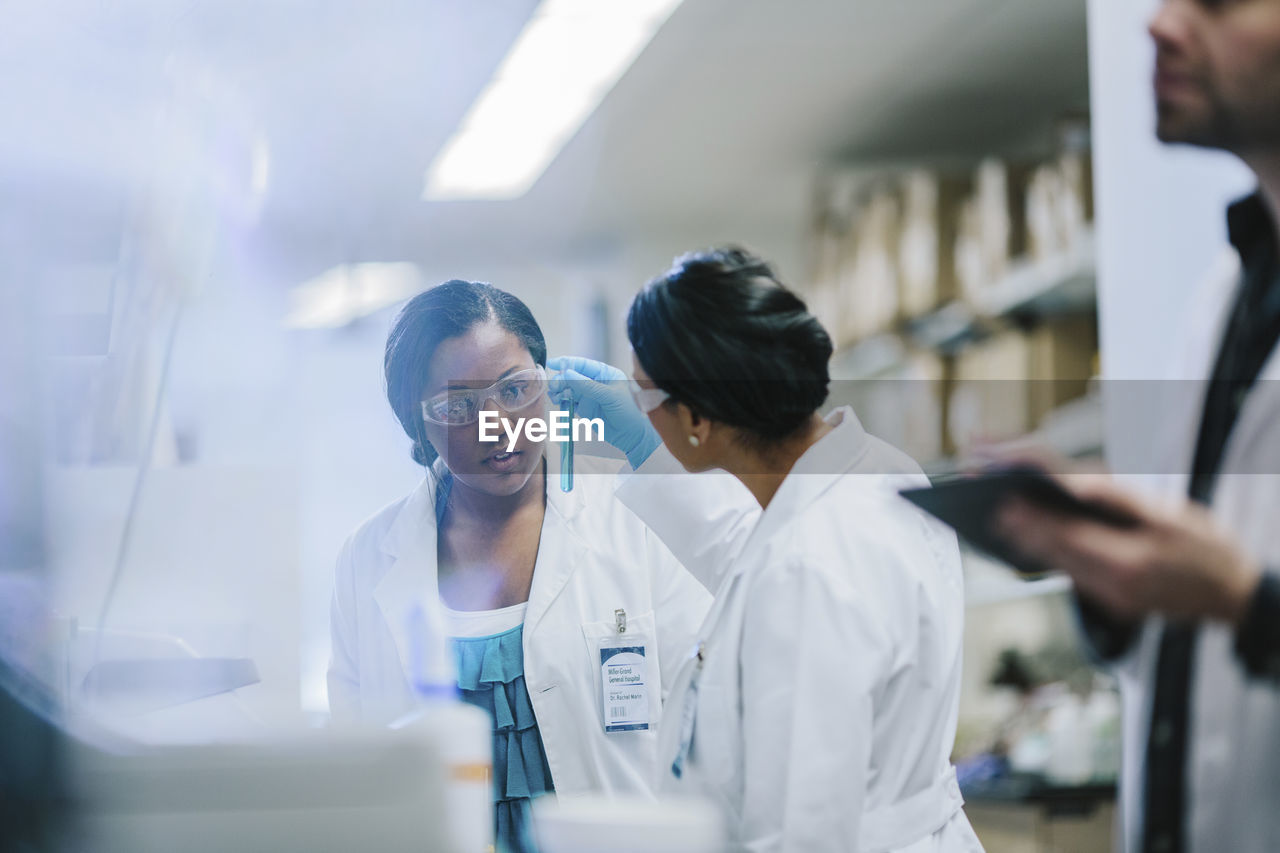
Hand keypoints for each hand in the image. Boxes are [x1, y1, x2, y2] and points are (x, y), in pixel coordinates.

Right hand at [547, 356, 660, 468]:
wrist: (632, 436)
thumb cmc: (629, 412)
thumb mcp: (610, 396)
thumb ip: (588, 386)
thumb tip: (567, 373)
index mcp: (606, 374)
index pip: (583, 364)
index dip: (567, 363)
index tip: (553, 363)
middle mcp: (596, 382)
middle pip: (573, 376)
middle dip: (561, 379)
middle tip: (554, 385)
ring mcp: (590, 395)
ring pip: (569, 388)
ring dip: (560, 389)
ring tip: (553, 394)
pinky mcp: (585, 408)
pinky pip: (569, 401)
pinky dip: (561, 400)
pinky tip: (556, 400)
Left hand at [994, 466, 1261, 624]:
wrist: (1236, 595)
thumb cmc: (1208, 548)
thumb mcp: (1167, 514)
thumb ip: (1116, 498)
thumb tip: (1072, 483)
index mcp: (1127, 562)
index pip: (1066, 536)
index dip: (1031, 518)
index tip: (1004, 501)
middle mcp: (1114, 586)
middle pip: (1054, 554)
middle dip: (1021, 529)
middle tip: (991, 508)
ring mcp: (1114, 600)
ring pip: (1060, 568)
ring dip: (1032, 544)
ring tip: (1004, 522)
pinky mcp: (1116, 603)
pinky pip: (1075, 577)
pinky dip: (1055, 558)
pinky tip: (1037, 542)